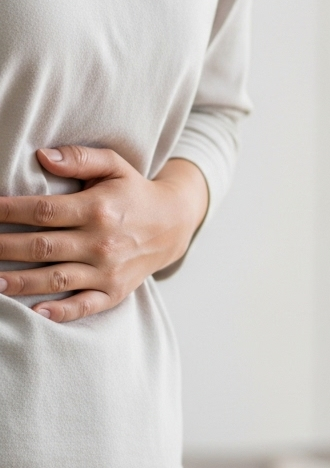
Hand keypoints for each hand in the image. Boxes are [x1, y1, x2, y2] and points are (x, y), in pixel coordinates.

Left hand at [0, 147, 208, 322]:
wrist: (174, 223)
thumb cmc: (135, 192)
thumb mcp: (115, 165)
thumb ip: (81, 158)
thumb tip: (43, 156)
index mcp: (99, 208)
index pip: (43, 210)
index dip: (8, 211)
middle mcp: (102, 241)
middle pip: (41, 246)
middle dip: (2, 247)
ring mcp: (109, 270)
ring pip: (55, 278)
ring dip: (19, 282)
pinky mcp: (115, 291)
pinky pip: (85, 305)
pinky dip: (61, 311)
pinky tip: (36, 312)